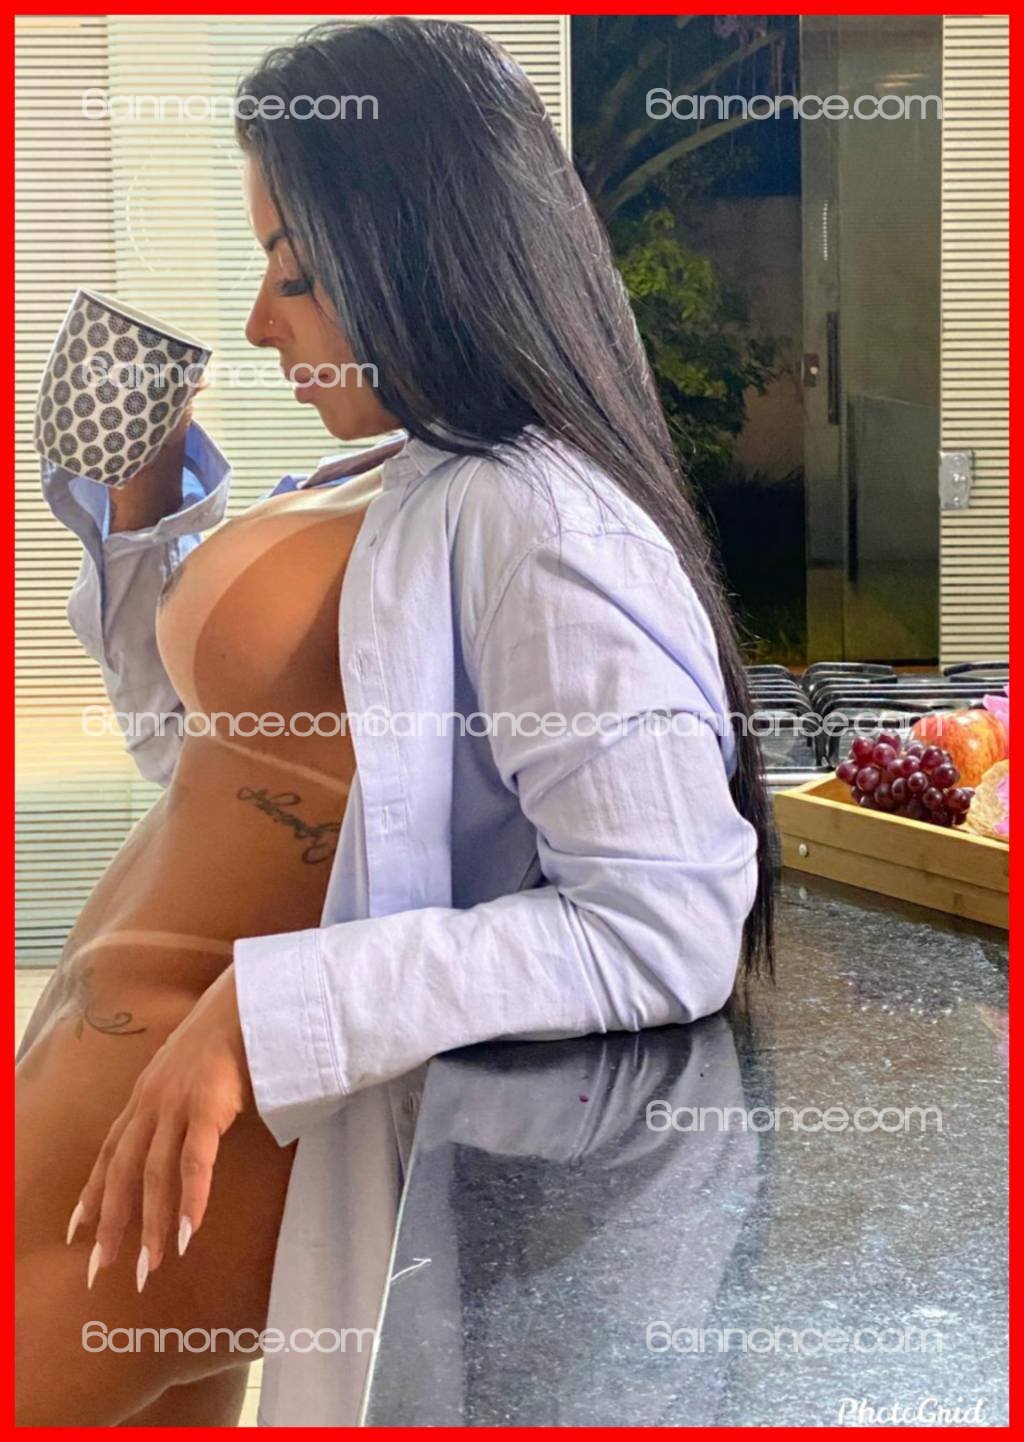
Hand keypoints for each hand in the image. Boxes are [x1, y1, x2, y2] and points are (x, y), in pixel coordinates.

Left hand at [67, 966, 251, 1292]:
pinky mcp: (208, 1105)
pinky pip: (194, 1161)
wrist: (247, 999)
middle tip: (102, 1270)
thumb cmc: (226, 1035)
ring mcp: (177, 1104)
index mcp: (144, 1097)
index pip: (108, 1154)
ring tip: (150, 1266)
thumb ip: (179, 1104)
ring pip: (154, 1175)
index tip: (76, 1233)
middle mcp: (151, 1103)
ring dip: (151, 1224)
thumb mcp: (188, 1072)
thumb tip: (182, 1136)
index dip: (92, 1194)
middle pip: (123, 1173)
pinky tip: (188, 1232)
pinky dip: (190, 1198)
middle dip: (111, 1224)